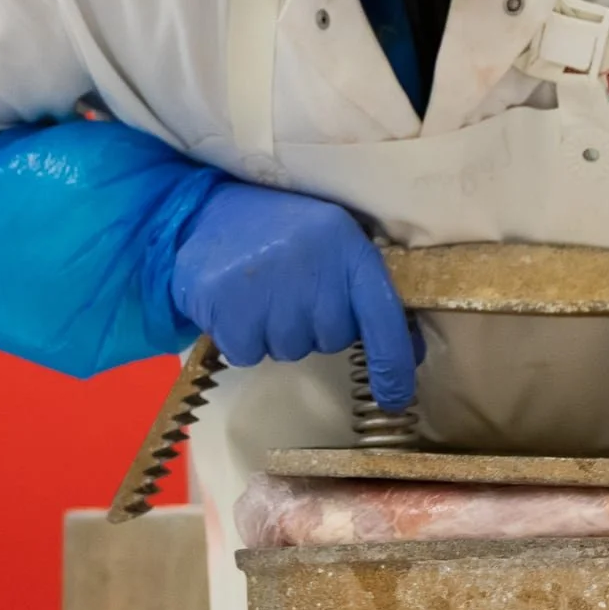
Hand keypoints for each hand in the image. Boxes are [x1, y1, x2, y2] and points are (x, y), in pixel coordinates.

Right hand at [170, 181, 416, 406]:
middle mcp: (312, 264)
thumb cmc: (279, 231)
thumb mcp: (332, 243)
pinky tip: (235, 303)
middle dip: (314, 325)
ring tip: (259, 291)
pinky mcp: (227, 302)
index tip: (395, 396)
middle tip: (290, 290)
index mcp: (346, 246)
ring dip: (276, 333)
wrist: (200, 213)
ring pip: (290, 349)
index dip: (393, 361)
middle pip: (332, 338)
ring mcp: (268, 284)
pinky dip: (242, 339)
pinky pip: (249, 354)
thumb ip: (367, 291)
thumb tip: (408, 353)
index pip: (383, 314)